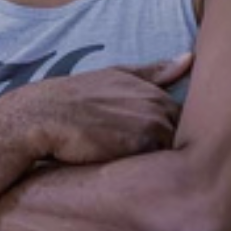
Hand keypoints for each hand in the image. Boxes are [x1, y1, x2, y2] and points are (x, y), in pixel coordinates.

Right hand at [14, 53, 191, 165]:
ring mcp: (152, 121)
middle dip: (167, 148)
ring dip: (161, 161)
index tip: (138, 144)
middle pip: (179, 135)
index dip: (163, 135)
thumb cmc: (72, 100)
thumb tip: (189, 57)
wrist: (40, 118)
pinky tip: (131, 172)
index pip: (177, 119)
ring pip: (173, 151)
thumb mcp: (113, 76)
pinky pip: (161, 164)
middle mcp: (157, 102)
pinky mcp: (142, 143)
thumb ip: (153, 72)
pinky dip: (152, 171)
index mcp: (151, 89)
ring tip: (132, 166)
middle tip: (134, 158)